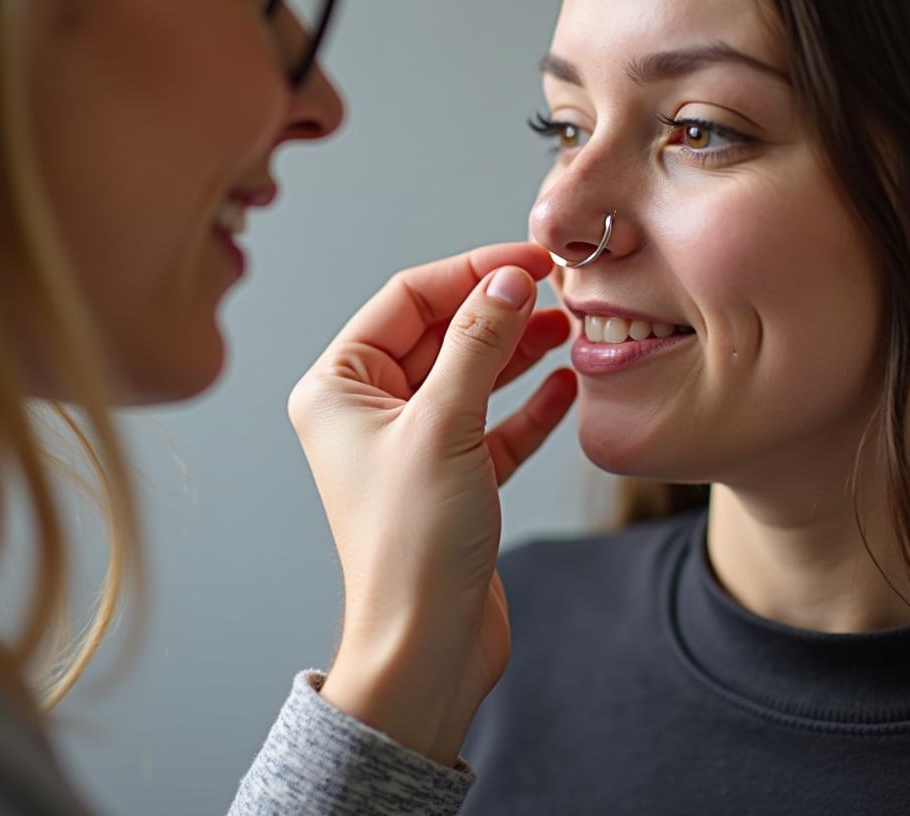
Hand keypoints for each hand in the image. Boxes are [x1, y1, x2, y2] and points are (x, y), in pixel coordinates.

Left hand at [288, 242, 575, 764]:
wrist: (428, 649)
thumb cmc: (414, 545)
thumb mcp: (444, 425)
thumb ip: (478, 343)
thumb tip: (509, 280)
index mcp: (341, 387)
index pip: (408, 299)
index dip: (471, 272)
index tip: (530, 260)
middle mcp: (371, 410)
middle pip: (442, 332)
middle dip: (499, 309)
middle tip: (557, 290)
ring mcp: (413, 443)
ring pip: (472, 375)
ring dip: (519, 350)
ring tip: (568, 327)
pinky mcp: (453, 477)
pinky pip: (493, 424)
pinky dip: (527, 405)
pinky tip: (564, 386)